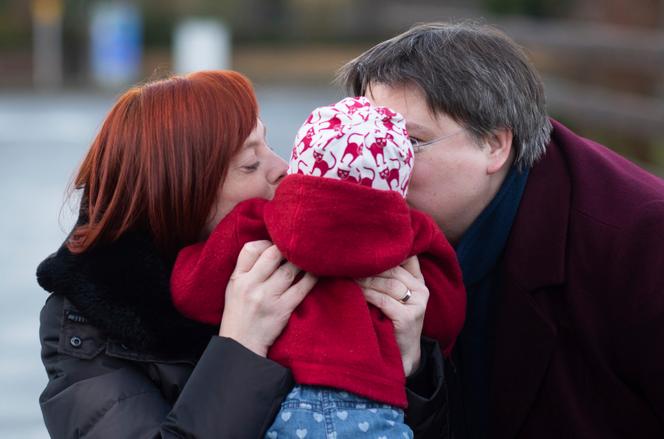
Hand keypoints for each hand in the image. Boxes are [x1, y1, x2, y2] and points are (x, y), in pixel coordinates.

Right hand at [219, 240, 316, 356]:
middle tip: (298, 248)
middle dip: (287, 249)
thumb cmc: (240, 315)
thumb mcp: (234, 289)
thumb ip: (248, 269)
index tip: (277, 246)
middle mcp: (251, 285)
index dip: (268, 243)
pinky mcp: (282, 310)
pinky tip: (317, 273)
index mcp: (237, 278)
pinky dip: (312, 278)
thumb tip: (271, 248)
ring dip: (302, 262)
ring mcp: (267, 297)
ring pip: (290, 270)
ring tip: (309, 258)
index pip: (251, 249)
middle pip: (273, 255)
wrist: (241, 346)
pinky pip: (302, 288)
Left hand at [357, 256, 428, 375]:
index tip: (362, 250)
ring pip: (387, 284)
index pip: (404, 258)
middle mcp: (421, 291)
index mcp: (418, 282)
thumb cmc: (390, 323)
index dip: (384, 252)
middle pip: (392, 270)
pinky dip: (367, 294)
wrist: (401, 357)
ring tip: (347, 276)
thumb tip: (361, 256)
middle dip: (369, 266)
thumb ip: (387, 278)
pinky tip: (355, 292)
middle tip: (348, 263)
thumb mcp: (392, 298)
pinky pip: (383, 300)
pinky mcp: (408, 318)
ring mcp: (417, 305)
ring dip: (364, 279)